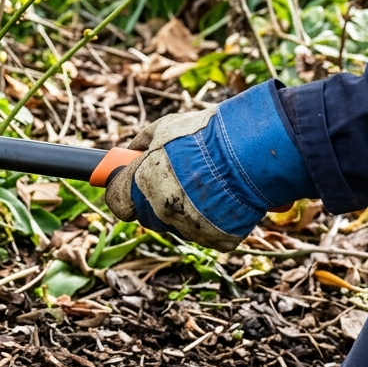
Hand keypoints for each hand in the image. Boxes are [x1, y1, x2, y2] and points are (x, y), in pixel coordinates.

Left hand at [103, 81, 317, 251]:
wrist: (251, 150)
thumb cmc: (205, 135)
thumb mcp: (166, 127)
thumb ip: (142, 141)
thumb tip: (129, 148)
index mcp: (141, 184)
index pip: (116, 203)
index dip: (122, 192)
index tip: (128, 185)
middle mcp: (160, 210)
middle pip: (147, 215)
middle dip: (155, 199)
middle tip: (176, 179)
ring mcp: (189, 228)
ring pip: (178, 225)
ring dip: (186, 209)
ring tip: (207, 183)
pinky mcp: (217, 239)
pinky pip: (208, 232)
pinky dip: (214, 219)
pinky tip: (224, 197)